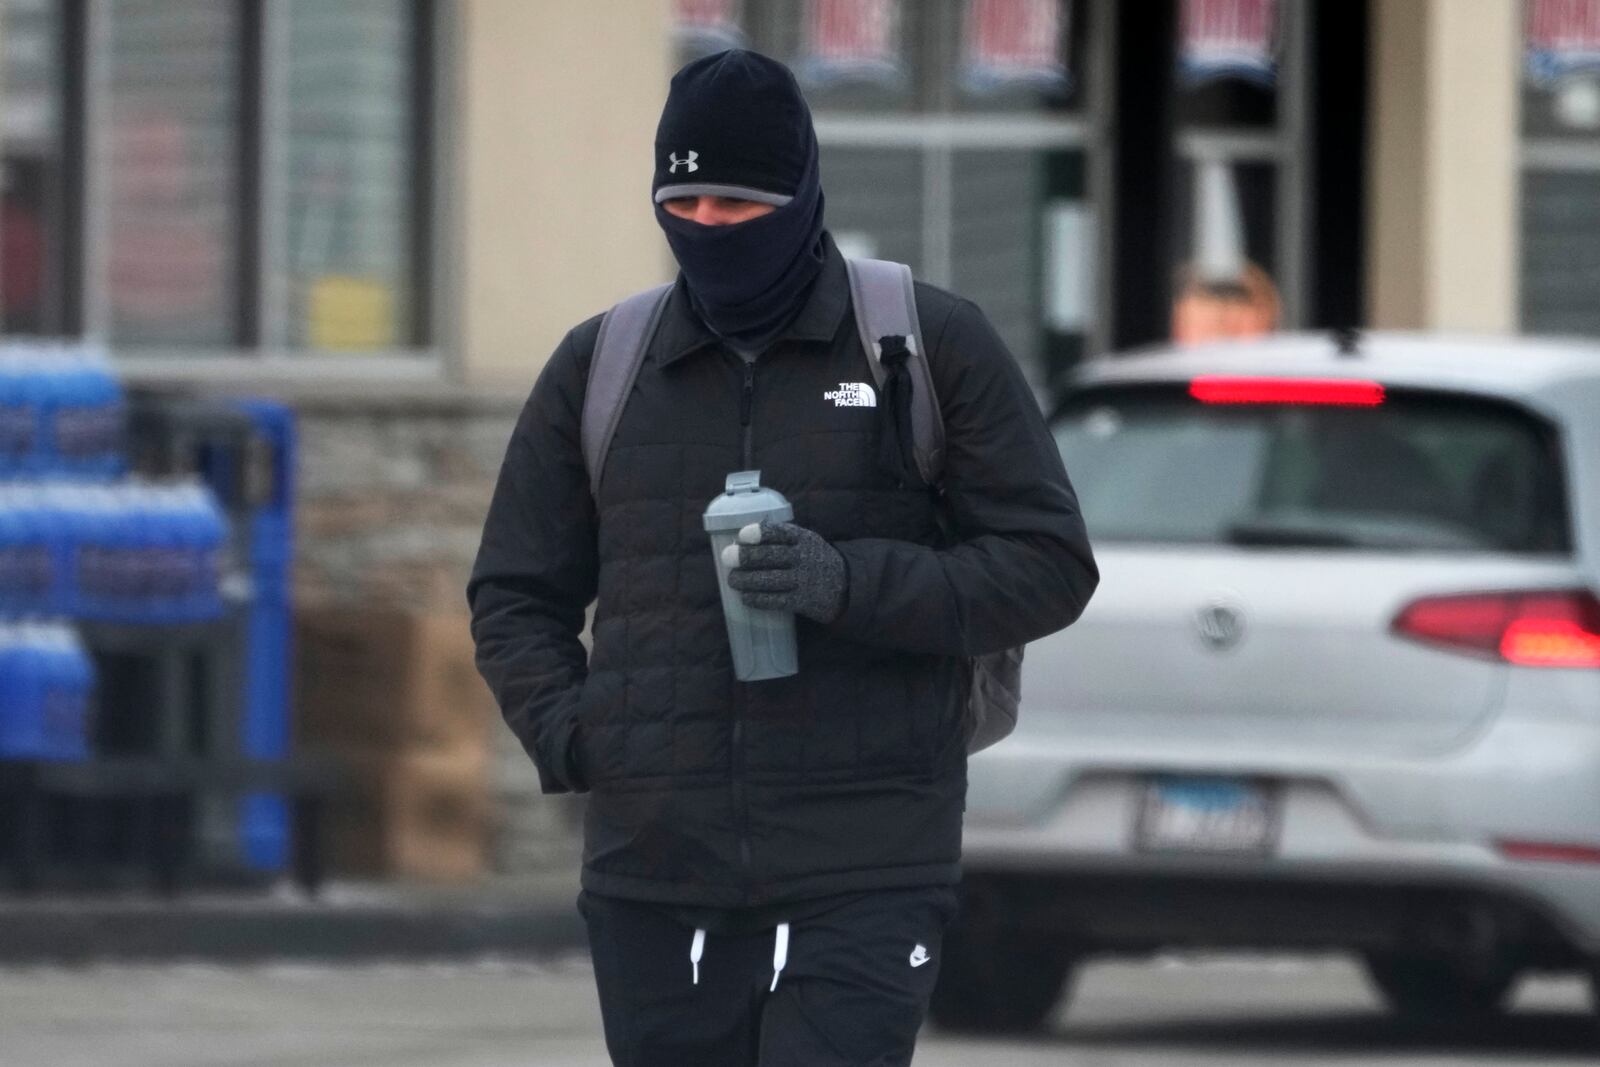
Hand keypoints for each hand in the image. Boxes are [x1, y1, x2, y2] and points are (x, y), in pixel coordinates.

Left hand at [722, 520, 846, 623]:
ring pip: (770, 580)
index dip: (760, 534)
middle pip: (771, 556)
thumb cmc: (815, 560)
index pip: (780, 533)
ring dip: (746, 580)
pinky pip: (775, 601)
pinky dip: (758, 599)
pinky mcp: (802, 602)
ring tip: (732, 580)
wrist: (846, 586)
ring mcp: (804, 581)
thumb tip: (742, 538)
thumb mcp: (806, 542)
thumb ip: (781, 538)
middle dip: (746, 557)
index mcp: (804, 539)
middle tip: (728, 558)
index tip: (742, 536)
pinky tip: (745, 597)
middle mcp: (804, 558)